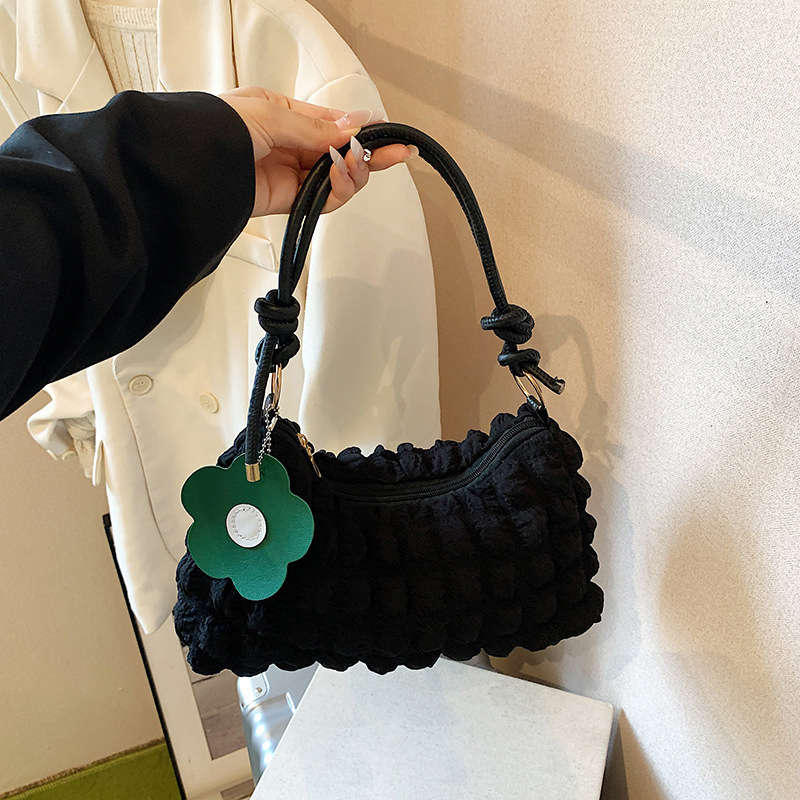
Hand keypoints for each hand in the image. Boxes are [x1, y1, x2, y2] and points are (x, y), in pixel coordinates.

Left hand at [218, 87, 417, 217]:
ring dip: (355, 172)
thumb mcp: (273, 115)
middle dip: (371, 154)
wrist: (194, 167)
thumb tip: (352, 129)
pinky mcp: (290, 200)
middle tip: (397, 153)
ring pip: (339, 179)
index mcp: (284, 116)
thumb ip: (317, 129)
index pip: (333, 124)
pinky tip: (343, 175)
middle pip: (342, 154)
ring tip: (355, 162)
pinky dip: (340, 190)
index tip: (389, 133)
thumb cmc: (218, 129)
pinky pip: (326, 199)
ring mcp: (292, 174)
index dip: (361, 130)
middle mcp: (291, 146)